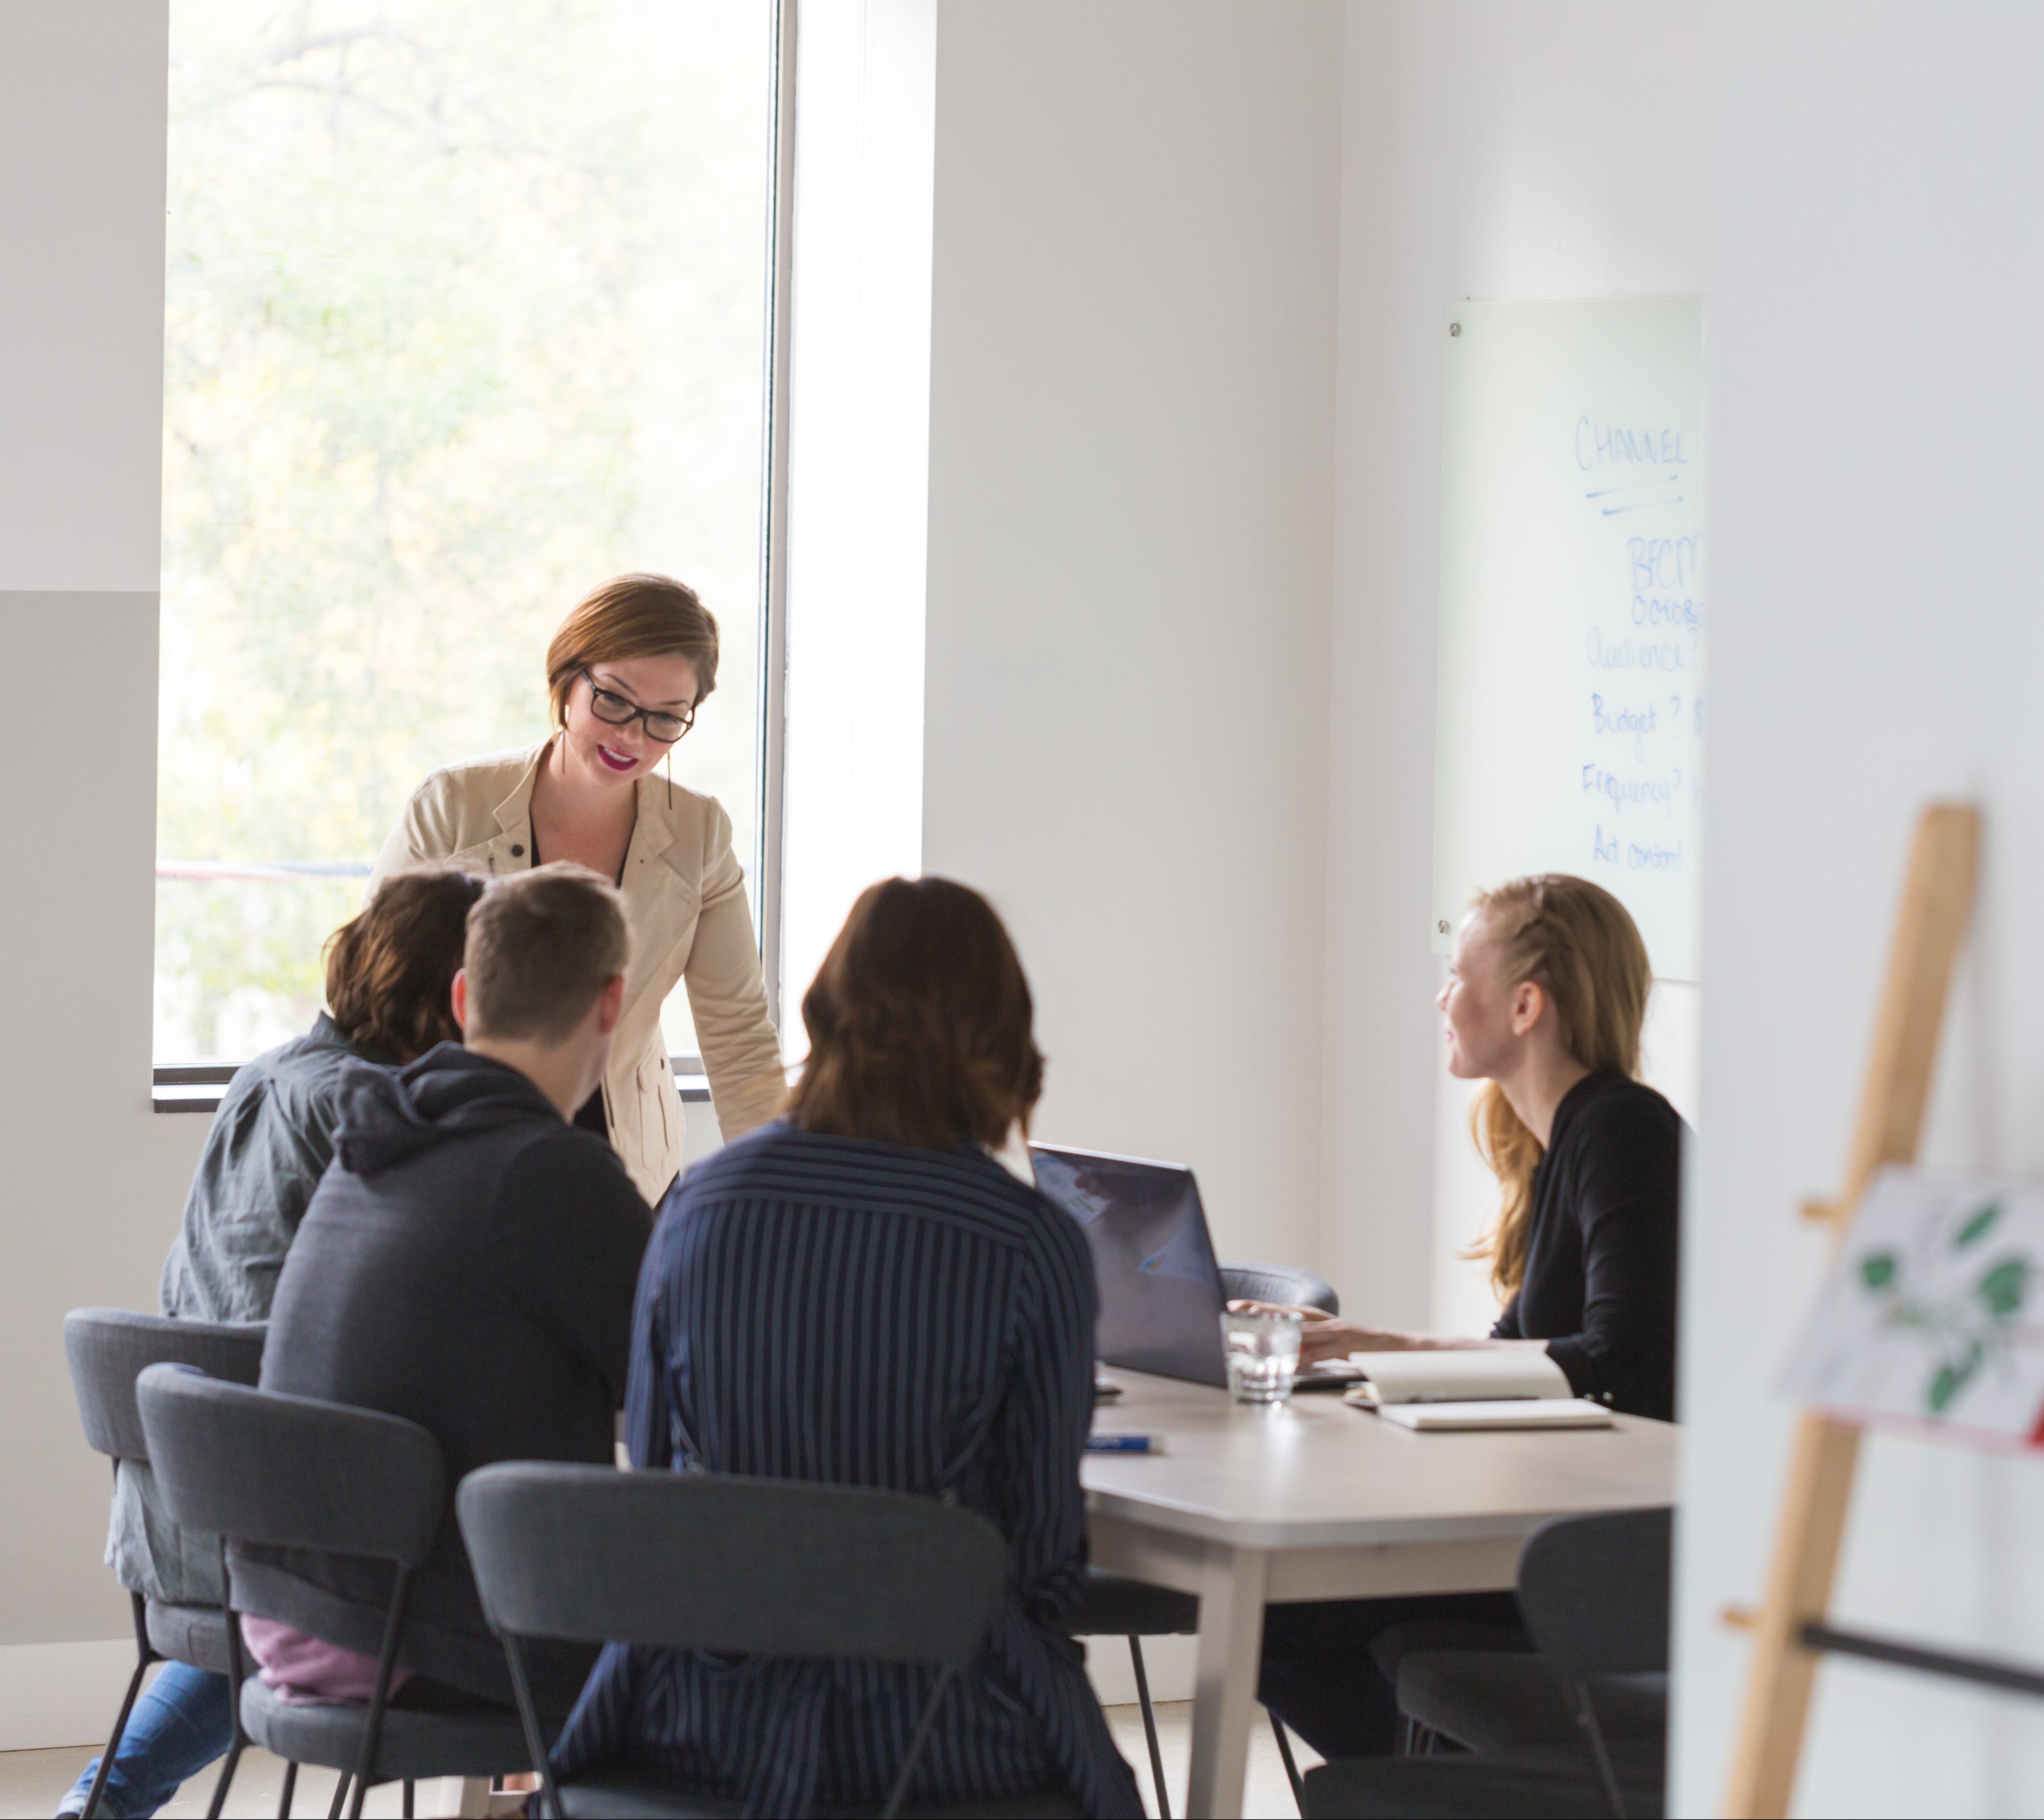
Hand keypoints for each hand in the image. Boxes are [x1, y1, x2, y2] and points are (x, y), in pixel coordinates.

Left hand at [1225, 1302, 1431, 1367]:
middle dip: (1260, 1311)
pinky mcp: (1349, 1343)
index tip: (1234, 1305)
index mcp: (1319, 1320)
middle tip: (1236, 1310)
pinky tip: (1291, 1362)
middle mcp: (1326, 1320)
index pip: (1284, 1310)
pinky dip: (1306, 1358)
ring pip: (1303, 1329)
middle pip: (1288, 1313)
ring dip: (1278, 1331)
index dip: (1259, 1307)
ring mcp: (1338, 1330)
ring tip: (1256, 1332)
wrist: (1398, 1347)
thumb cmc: (1362, 1349)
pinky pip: (1323, 1351)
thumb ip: (1310, 1346)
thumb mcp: (1332, 1345)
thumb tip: (1286, 1354)